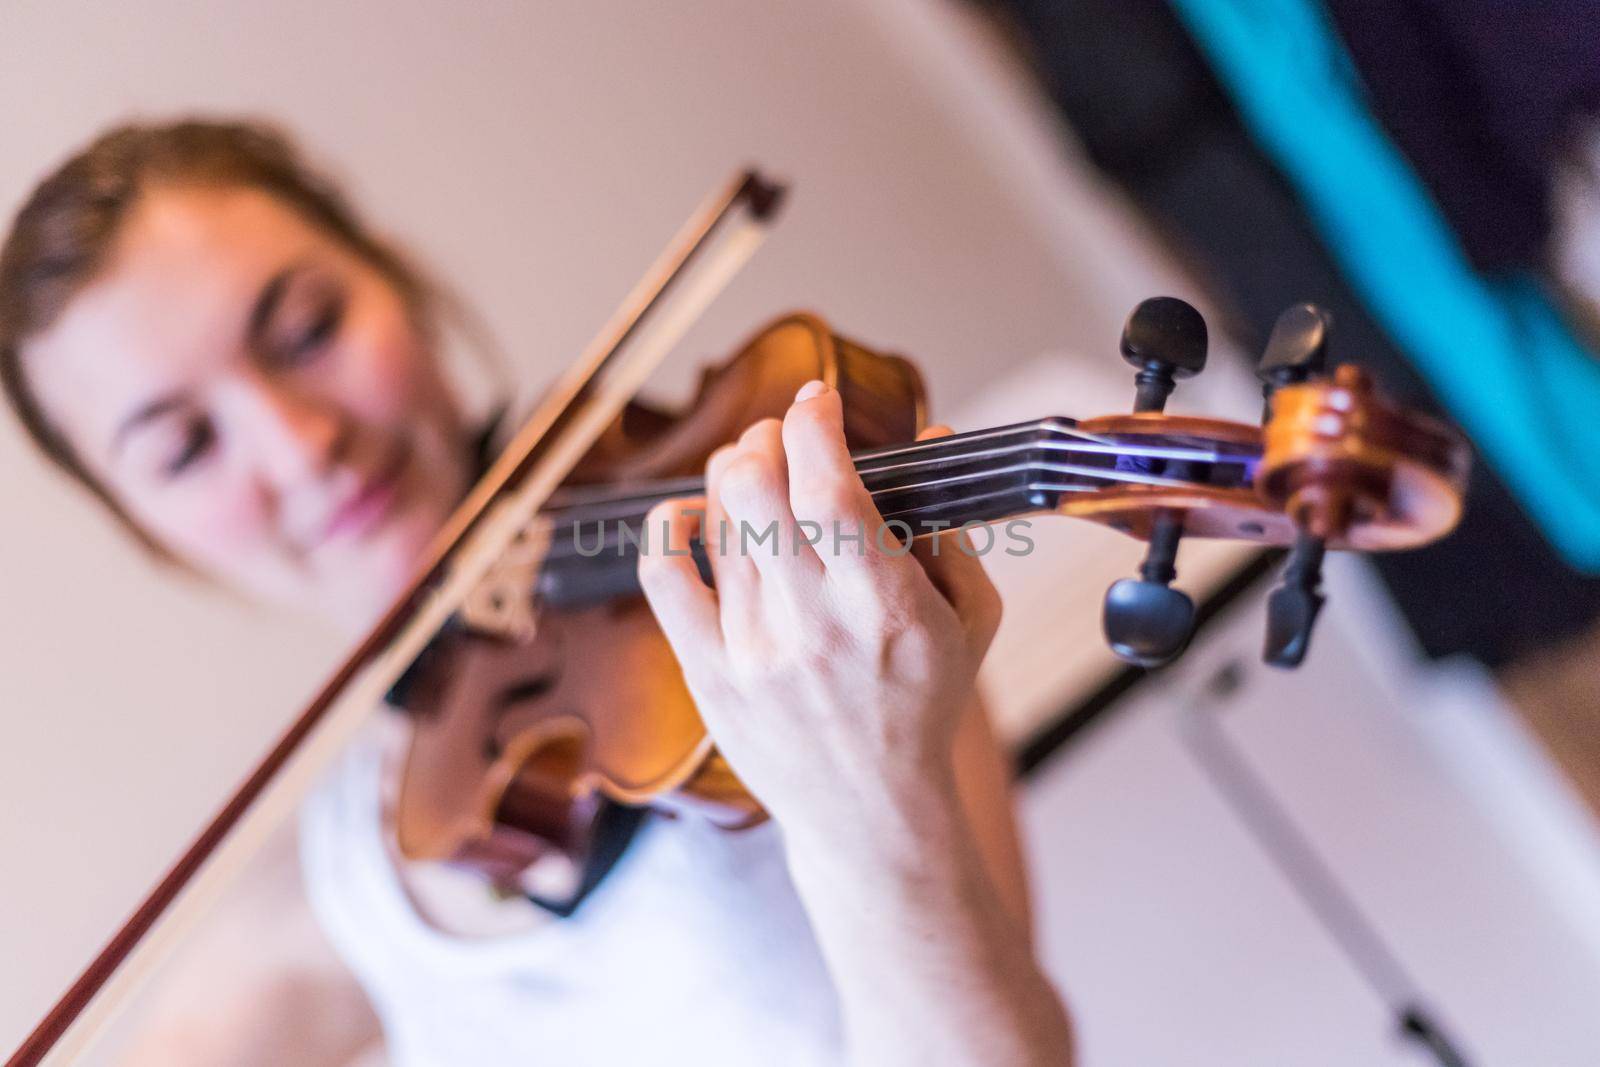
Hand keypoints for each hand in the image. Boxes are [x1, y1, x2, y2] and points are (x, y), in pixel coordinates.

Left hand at [637, 379, 1001, 855]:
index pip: (832, 490)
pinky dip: (669, 527)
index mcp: (886, 608)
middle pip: (759, 491)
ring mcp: (753, 653)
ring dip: (733, 475)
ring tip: (754, 474)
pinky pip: (664, 578)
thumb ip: (948, 527)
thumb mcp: (970, 620)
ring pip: (718, 523)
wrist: (870, 813)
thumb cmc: (923, 708)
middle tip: (782, 436)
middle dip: (766, 437)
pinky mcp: (709, 674)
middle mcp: (814, 627)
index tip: (818, 400)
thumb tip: (930, 433)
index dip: (815, 425)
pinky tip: (690, 513)